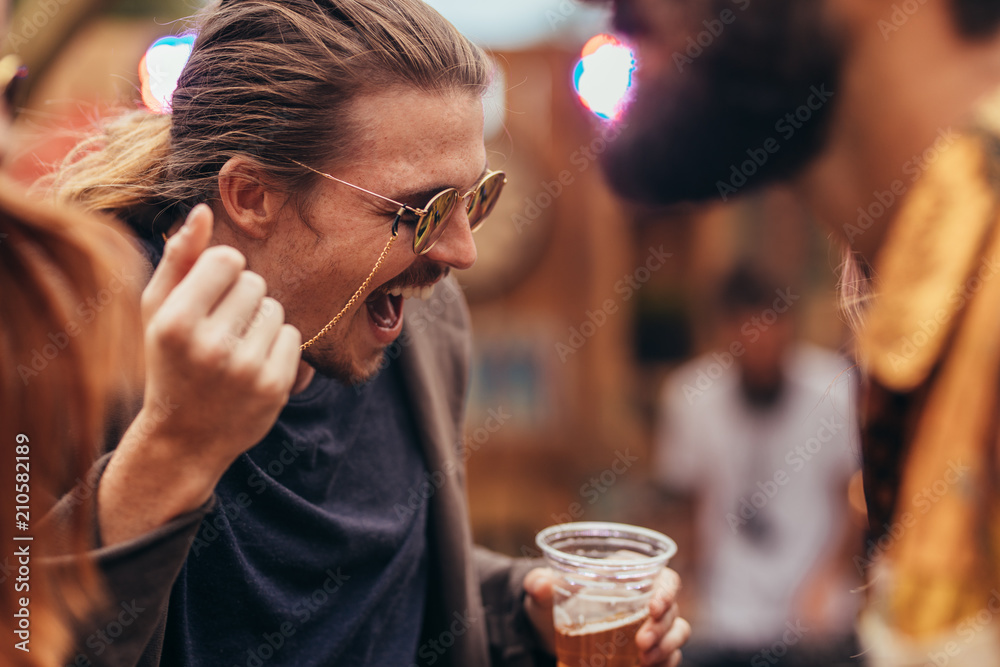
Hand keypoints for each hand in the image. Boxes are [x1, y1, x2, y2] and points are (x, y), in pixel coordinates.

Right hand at [136, 202, 300, 469]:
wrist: (184, 439)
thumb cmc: (168, 364)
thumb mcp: (157, 312)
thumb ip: (179, 260)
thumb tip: (203, 211)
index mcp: (176, 321)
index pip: (227, 259)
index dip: (222, 271)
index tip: (209, 294)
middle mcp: (211, 345)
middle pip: (254, 282)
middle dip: (241, 297)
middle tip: (220, 327)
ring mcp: (246, 368)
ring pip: (275, 308)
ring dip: (259, 321)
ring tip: (234, 347)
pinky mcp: (275, 386)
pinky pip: (292, 337)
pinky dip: (277, 345)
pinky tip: (253, 364)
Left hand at [523, 567, 689, 666]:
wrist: (547, 632)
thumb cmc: (552, 602)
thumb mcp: (543, 592)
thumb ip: (539, 584)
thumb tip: (539, 584)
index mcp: (630, 574)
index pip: (665, 578)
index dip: (667, 591)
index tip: (653, 608)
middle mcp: (646, 598)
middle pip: (672, 610)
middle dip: (662, 628)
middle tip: (641, 643)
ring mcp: (649, 625)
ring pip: (677, 632)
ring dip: (667, 646)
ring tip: (644, 659)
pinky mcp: (647, 650)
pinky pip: (669, 655)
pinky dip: (665, 661)